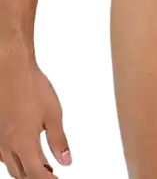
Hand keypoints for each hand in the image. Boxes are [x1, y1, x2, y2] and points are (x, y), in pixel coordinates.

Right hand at [0, 55, 70, 177]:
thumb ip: (58, 140)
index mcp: (24, 144)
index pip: (36, 174)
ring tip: (44, 166)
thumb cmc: (33, 90)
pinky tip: (27, 153)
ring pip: (11, 166)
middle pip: (20, 175)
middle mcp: (8, 146)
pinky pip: (5, 155)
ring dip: (26, 171)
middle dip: (36, 178)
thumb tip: (65, 160)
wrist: (12, 72)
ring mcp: (0, 140)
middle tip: (51, 175)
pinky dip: (17, 160)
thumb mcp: (53, 115)